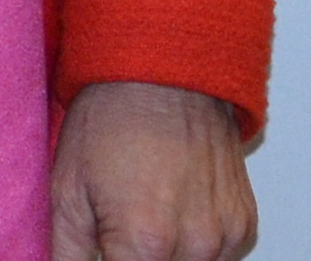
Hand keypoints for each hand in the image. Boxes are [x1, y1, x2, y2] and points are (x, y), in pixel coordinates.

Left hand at [51, 80, 254, 260]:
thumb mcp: (67, 192)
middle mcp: (194, 246)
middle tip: (119, 230)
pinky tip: (175, 211)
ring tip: (148, 216)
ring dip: (168, 258)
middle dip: (134, 260)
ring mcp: (225, 234)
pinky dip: (195, 246)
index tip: (103, 252)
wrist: (163, 69)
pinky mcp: (244, 221)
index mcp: (145, 245)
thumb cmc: (113, 119)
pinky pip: (219, 257)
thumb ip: (66, 256)